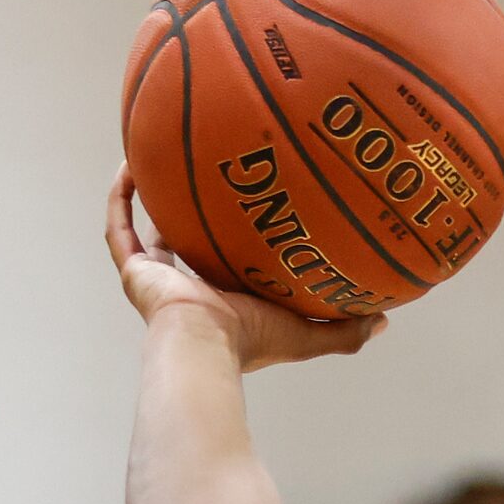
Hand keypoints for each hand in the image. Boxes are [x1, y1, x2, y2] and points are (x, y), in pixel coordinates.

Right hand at [106, 167, 384, 369]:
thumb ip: (345, 329)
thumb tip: (384, 321)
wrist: (205, 343)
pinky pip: (120, 225)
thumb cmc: (254, 341)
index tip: (254, 214)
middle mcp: (188, 289)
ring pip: (149, 230)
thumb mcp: (309, 333)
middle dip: (194, 216)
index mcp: (225, 302)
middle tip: (206, 178)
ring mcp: (157, 279)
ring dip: (151, 199)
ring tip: (158, 161)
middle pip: (188, 245)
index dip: (239, 243)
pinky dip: (122, 196)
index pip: (230, 268)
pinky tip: (131, 164)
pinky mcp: (134, 270)